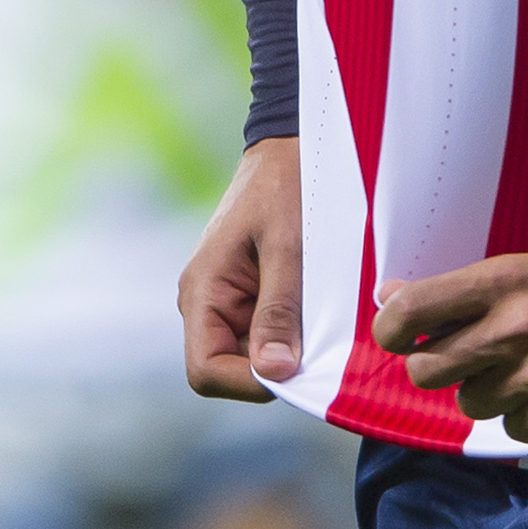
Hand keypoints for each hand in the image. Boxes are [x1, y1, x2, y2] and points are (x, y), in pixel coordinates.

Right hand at [178, 138, 303, 402]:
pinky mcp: (252, 295)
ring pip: (254, 355)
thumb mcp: (289, 249)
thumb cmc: (288, 187)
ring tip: (326, 325)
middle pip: (231, 370)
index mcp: (201, 292)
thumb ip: (279, 311)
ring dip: (290, 350)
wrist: (293, 145)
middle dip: (276, 368)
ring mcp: (228, 301)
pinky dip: (296, 333)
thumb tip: (274, 374)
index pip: (206, 372)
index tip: (298, 370)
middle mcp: (206, 303)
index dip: (249, 383)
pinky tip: (323, 313)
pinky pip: (268, 333)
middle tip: (323, 349)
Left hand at [373, 254, 527, 447]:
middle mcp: (513, 328)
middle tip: (465, 359)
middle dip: (434, 368)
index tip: (397, 335)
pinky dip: (523, 416)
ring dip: (487, 392)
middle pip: (424, 368)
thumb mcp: (527, 274)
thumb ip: (459, 291)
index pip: (412, 309)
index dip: (390, 329)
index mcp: (503, 282)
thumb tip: (389, 298)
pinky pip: (508, 428)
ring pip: (467, 402)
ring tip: (525, 372)